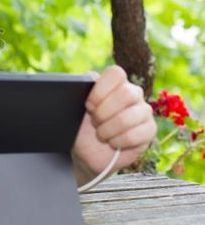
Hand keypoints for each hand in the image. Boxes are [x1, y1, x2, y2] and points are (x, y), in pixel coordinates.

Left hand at [72, 65, 156, 179]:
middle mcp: (132, 93)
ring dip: (107, 130)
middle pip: (126, 93)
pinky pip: (135, 135)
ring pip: (128, 117)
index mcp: (114, 83)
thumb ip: (77, 91)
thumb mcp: (74, 108)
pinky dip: (117, 142)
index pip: (116, 73)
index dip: (100, 90)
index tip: (88, 106)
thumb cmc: (81, 125)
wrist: (88, 151)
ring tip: (100, 134)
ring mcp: (144, 111)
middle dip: (103, 112)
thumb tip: (78, 83)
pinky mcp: (150, 129)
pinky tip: (112, 142)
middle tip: (94, 122)